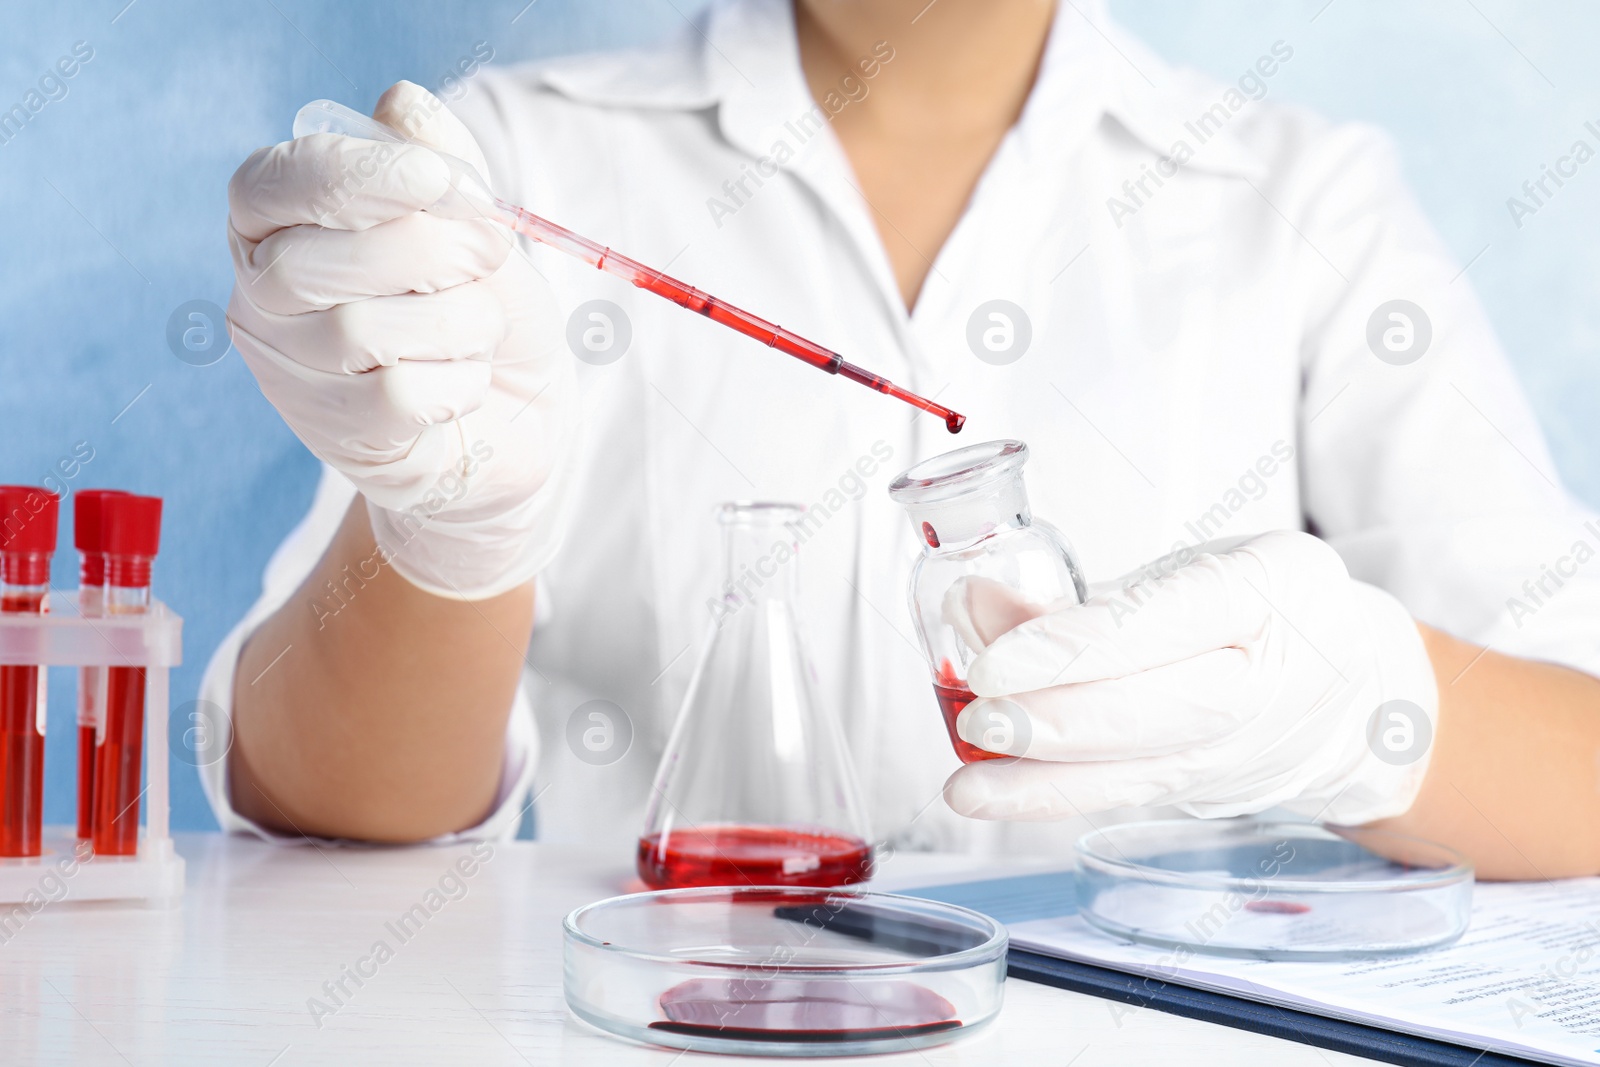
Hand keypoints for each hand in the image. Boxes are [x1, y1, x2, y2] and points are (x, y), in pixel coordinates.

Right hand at [226, 81, 572, 599]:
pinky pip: (396, 395)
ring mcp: (293, 375)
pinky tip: (468, 380)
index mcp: (276, 226)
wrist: (517, 417)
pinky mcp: (341, 437)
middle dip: (427, 250)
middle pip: (311, 262)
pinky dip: (459, 380)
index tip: (439, 178)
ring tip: (481, 327)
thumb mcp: (471, 225)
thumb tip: (401, 105)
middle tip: (488, 257)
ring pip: (358, 331)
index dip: (353, 174)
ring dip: (457, 320)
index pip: (269, 186)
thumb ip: (441, 163)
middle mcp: (262, 299)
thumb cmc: (477, 308)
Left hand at [941, 531, 1438, 825]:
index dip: (1074, 645)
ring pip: (1139, 768)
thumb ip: (1077, 595)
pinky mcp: (1207, 787)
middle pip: (1155, 707)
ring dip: (1042, 779)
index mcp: (1269, 588)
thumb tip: (971, 605)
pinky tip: (990, 797)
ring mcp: (1242, 743)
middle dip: (1054, 721)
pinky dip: (1052, 797)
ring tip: (968, 781)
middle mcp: (1266, 675)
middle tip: (977, 718)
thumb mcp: (1184, 571)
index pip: (1165, 620)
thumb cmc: (1256, 610)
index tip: (994, 660)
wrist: (1350, 689)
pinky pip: (1125, 794)